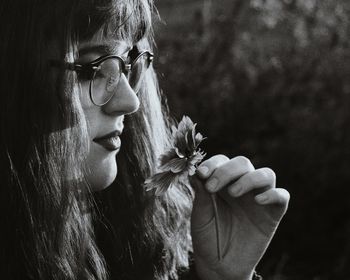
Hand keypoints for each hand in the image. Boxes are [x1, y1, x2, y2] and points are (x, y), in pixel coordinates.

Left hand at [190, 155, 289, 279]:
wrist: (220, 265)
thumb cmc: (208, 236)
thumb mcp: (200, 215)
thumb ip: (201, 193)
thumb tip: (196, 171)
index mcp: (222, 182)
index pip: (222, 161)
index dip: (213, 163)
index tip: (202, 173)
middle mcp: (242, 185)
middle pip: (243, 163)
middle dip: (227, 171)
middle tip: (212, 187)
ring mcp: (259, 198)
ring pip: (266, 174)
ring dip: (249, 178)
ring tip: (234, 192)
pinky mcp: (273, 213)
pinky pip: (282, 196)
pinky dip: (273, 194)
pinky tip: (258, 201)